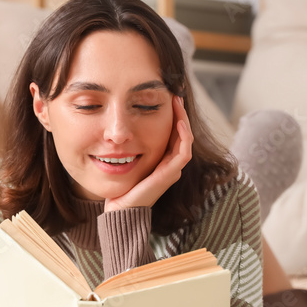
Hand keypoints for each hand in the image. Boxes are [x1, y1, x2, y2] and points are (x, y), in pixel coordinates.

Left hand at [104, 95, 192, 211]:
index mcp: (162, 161)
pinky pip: (183, 152)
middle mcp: (170, 164)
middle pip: (182, 134)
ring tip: (177, 104)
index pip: (174, 134)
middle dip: (180, 113)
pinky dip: (184, 137)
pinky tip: (179, 123)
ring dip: (183, 120)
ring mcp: (172, 170)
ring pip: (186, 140)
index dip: (174, 116)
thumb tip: (120, 128)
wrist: (120, 210)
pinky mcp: (169, 174)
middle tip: (174, 95)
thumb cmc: (121, 187)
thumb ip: (129, 147)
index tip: (168, 98)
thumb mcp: (126, 160)